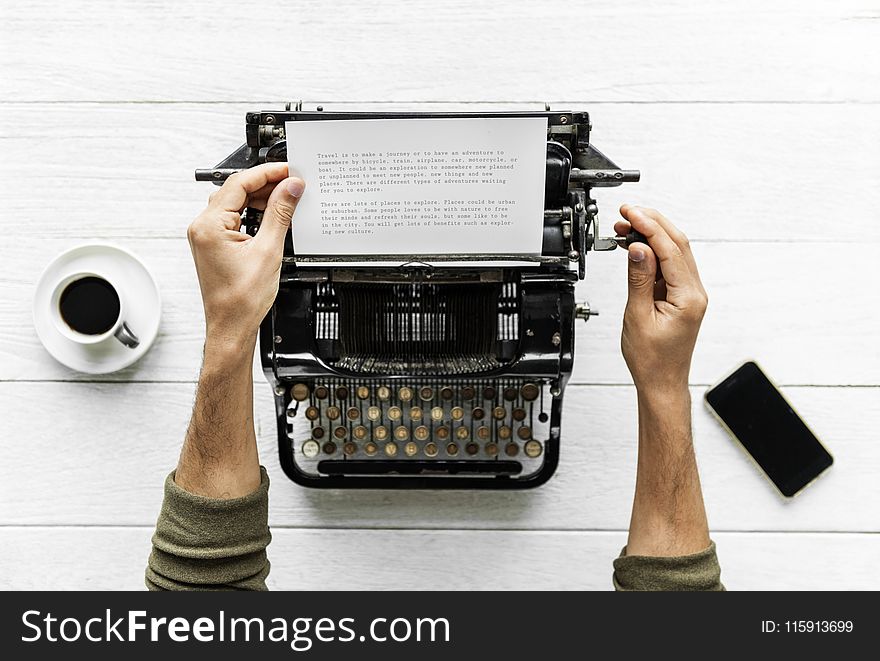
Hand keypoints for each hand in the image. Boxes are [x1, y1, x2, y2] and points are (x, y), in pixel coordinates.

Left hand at [187, 163, 304, 347]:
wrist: (232, 327)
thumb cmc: (241, 300)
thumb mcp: (269, 251)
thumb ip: (280, 214)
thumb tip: (290, 188)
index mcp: (209, 226)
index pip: (239, 183)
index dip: (267, 173)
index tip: (288, 170)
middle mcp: (203, 228)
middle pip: (236, 191)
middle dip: (266, 185)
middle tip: (292, 184)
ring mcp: (207, 236)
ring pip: (236, 204)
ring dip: (261, 199)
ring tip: (286, 199)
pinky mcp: (215, 245)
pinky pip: (235, 219)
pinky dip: (254, 214)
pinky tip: (272, 216)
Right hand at [615, 205, 707, 393]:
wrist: (661, 382)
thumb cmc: (652, 359)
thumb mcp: (638, 317)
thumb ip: (639, 279)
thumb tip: (637, 248)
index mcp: (689, 297)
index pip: (670, 249)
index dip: (648, 227)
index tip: (630, 214)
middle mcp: (695, 292)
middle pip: (677, 244)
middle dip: (651, 223)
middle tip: (626, 213)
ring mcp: (690, 293)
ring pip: (674, 251)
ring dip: (651, 235)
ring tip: (625, 227)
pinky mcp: (681, 296)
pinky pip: (668, 265)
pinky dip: (652, 251)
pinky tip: (635, 246)